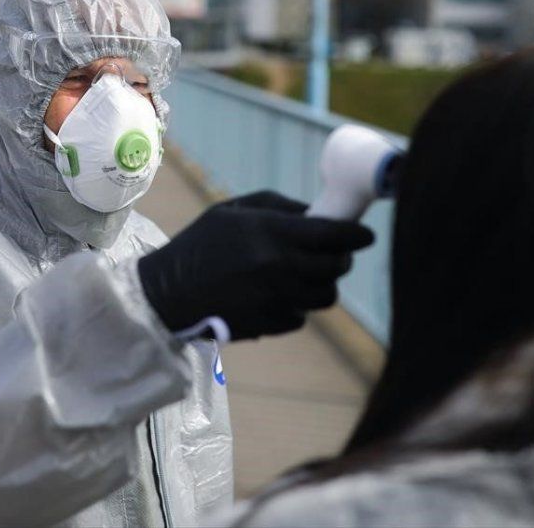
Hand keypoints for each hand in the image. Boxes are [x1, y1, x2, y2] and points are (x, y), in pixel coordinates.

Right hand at [137, 191, 373, 340]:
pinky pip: (302, 316)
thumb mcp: (233, 211)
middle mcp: (279, 266)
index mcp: (270, 232)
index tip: (366, 234)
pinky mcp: (270, 324)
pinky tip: (276, 294)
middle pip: (337, 266)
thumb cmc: (199, 244)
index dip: (357, 234)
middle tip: (334, 252)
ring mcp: (276, 299)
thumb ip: (279, 208)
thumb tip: (319, 216)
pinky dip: (297, 305)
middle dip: (341, 258)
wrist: (167, 293)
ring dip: (322, 284)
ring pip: (326, 295)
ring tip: (304, 275)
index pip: (334, 234)